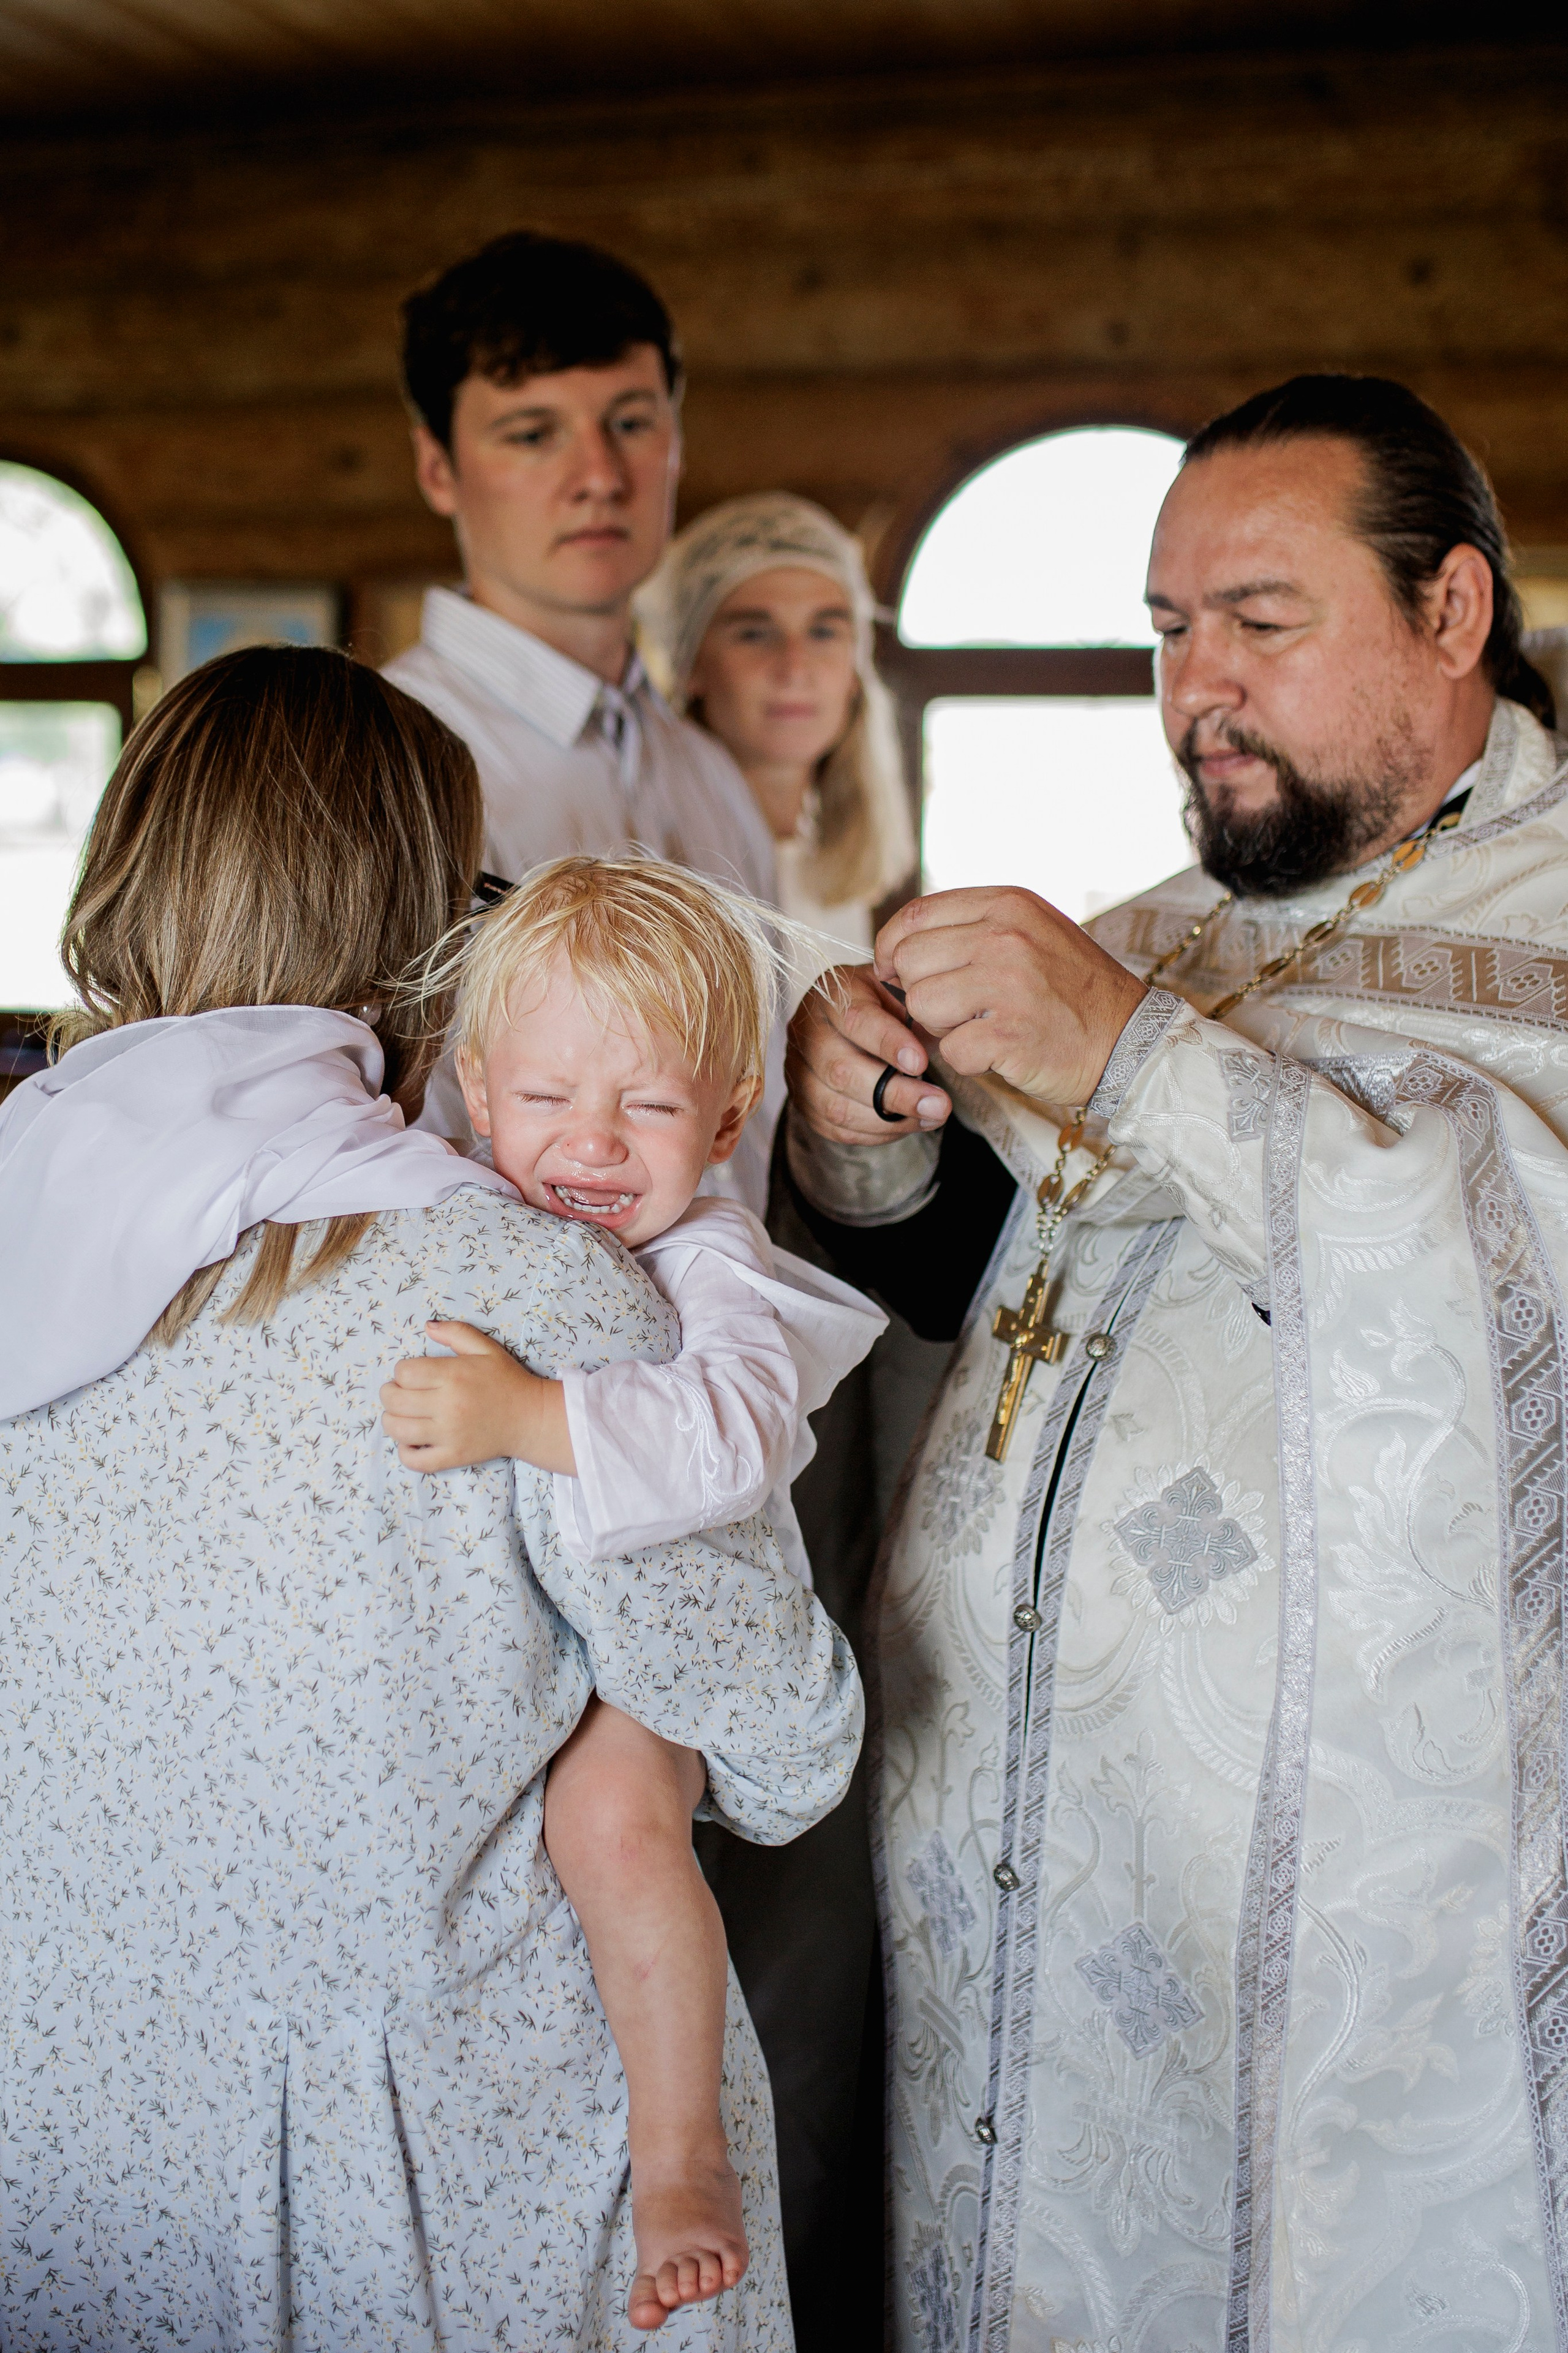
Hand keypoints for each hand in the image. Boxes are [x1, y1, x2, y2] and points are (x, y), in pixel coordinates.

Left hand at [379, 1321, 574, 1472]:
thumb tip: (427, 1326)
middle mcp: (448, 1406)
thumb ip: (456, 1332)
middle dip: (390, 1394)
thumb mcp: (486, 1348)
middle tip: (400, 1393)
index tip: (412, 1375)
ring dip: (392, 1420)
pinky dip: (405, 1452)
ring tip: (403, 1415)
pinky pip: (415, 1461)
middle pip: (395, 1400)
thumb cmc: (507, 1381)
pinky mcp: (453, 1456)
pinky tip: (412, 1441)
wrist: (531, 1418)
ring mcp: (450, 1434)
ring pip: (398, 1429)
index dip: (402, 1371)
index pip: (404, 1372)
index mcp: (454, 1376)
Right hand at [785, 964, 952, 1144]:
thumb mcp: (898, 988)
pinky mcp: (804, 1102)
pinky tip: (907, 1124)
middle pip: (842, 1072)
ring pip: (837, 1108)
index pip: (856, 1020)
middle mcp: (807, 1034)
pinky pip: (838, 1129)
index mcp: (832, 996)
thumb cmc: (880, 1003)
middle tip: (939, 1105)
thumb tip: (945, 1032)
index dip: (888, 1044)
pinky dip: (876, 1133)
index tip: (921, 1062)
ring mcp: (799, 1071)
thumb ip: (916, 1005)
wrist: (841, 1017)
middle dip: (896, 1094)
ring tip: (932, 1117)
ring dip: (890, 1121)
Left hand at [875, 887, 1146, 1107]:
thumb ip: (973, 927)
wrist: (1130, 1040)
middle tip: (958, 1008)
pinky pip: (950, 1049)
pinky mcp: (1009, 1034)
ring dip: (942, 1026)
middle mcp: (1005, 937)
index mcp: (1007, 905)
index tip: (894, 971)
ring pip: (922, 1005)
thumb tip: (901, 945)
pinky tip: (999, 1051)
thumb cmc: (1073, 991)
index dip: (892, 948)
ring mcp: (1008, 984)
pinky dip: (968, 1059)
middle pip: (910, 962)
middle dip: (922, 992)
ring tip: (982, 1026)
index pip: (915, 916)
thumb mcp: (1031, 931)